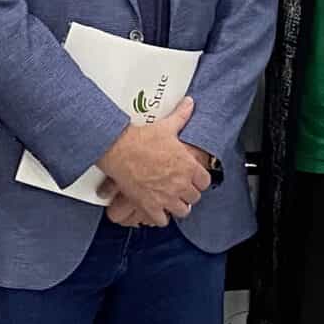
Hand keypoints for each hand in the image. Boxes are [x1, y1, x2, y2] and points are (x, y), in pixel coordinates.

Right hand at [94, 97, 208, 226]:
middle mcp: (180, 184)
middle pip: (194, 198)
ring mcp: (166, 197)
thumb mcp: (166, 126)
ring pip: (182, 211)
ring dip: (177, 206)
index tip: (194, 179)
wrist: (119, 150)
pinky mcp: (150, 206)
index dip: (199, 180)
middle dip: (188, 194)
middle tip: (181, 189)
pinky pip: (162, 220)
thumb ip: (181, 116)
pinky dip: (160, 217)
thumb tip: (189, 104)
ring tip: (171, 200)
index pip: (205, 181)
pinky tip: (157, 209)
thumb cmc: (141, 139)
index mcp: (188, 166)